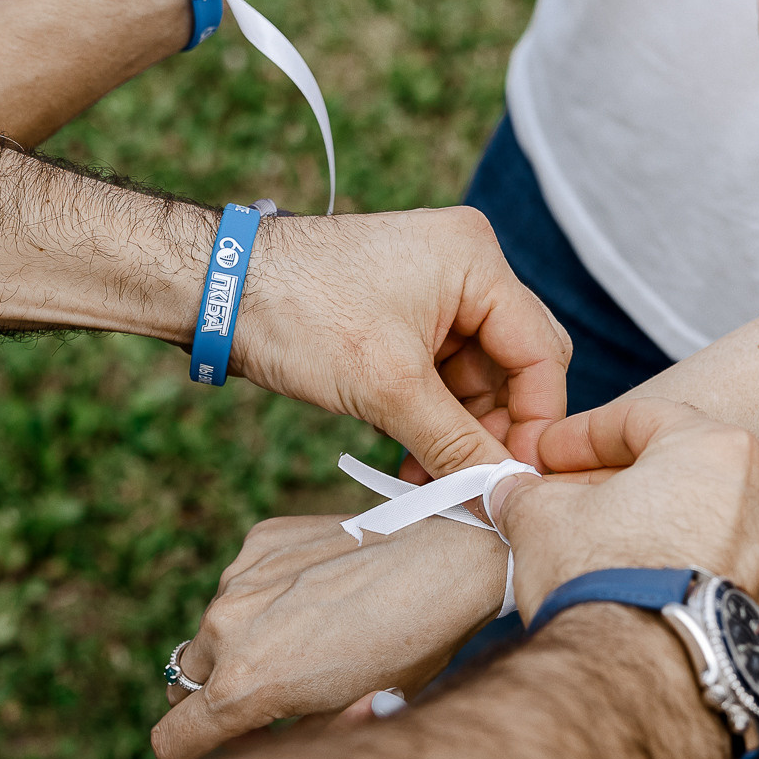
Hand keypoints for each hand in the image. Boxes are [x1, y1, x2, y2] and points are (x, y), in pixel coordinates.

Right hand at [151, 512, 507, 758]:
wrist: (446, 563)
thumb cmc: (408, 654)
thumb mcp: (349, 718)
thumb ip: (284, 739)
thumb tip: (249, 749)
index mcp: (242, 687)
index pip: (171, 740)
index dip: (186, 758)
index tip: (213, 757)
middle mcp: (224, 628)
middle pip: (188, 682)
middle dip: (216, 697)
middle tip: (271, 702)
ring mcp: (239, 577)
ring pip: (215, 628)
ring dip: (242, 642)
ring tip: (308, 639)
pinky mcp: (260, 540)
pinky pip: (243, 581)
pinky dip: (264, 596)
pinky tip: (318, 596)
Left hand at [235, 204, 570, 481]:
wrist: (217, 291)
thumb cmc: (299, 313)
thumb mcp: (387, 388)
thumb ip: (455, 445)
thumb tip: (506, 498)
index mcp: (477, 260)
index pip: (541, 353)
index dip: (535, 425)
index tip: (520, 484)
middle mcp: (465, 267)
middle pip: (515, 367)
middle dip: (494, 431)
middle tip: (479, 491)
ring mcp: (434, 291)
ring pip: (476, 379)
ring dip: (458, 435)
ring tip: (436, 489)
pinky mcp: (403, 317)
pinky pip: (440, 376)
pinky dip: (431, 420)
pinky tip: (415, 465)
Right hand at [502, 399, 758, 631]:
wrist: (643, 681)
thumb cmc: (604, 582)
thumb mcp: (541, 517)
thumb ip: (529, 494)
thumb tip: (514, 494)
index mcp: (717, 451)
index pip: (642, 420)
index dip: (581, 437)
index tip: (547, 456)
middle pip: (684, 476)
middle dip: (623, 490)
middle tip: (568, 506)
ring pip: (713, 533)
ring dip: (662, 539)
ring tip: (607, 563)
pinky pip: (728, 588)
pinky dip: (691, 588)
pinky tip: (646, 607)